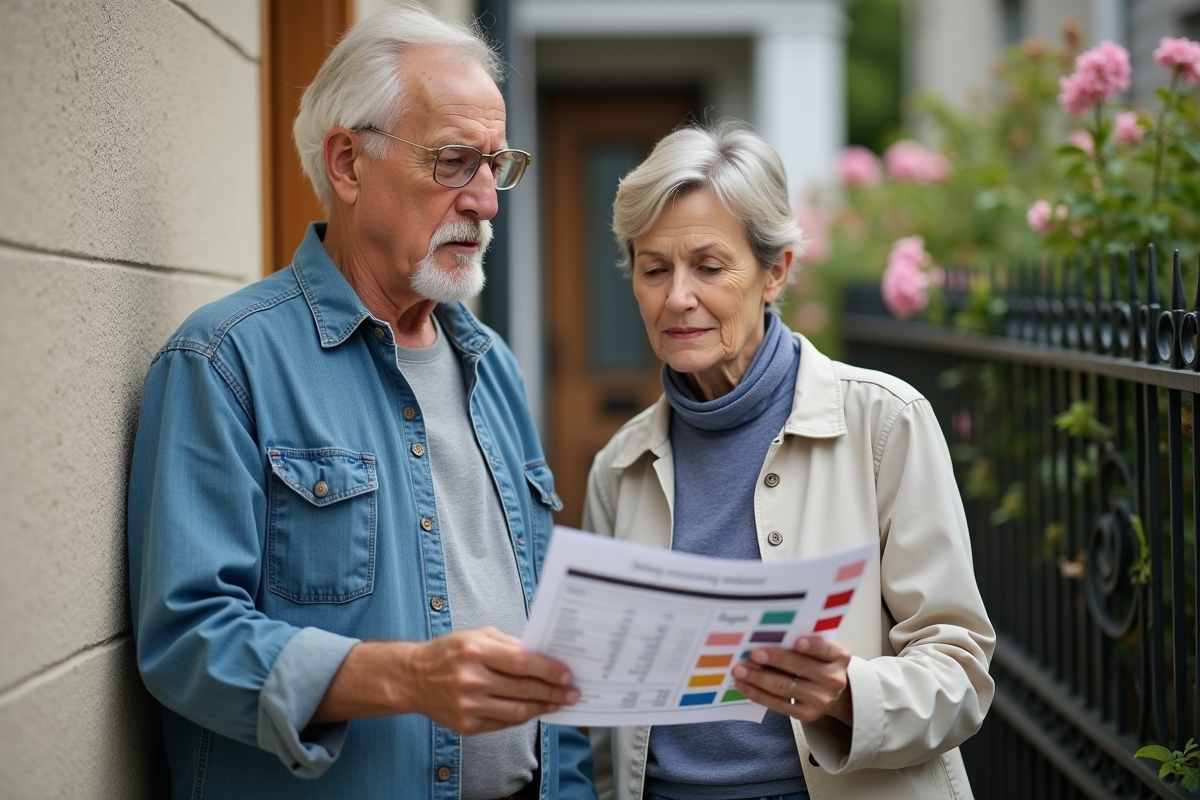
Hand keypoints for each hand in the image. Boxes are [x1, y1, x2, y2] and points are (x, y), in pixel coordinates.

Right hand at [397, 627, 579, 734]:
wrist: (413, 678)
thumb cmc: (448, 653)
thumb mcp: (476, 636)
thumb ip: (509, 644)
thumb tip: (542, 654)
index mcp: (475, 651)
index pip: (520, 662)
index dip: (547, 669)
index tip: (566, 674)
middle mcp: (471, 679)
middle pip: (522, 688)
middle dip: (553, 691)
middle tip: (572, 692)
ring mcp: (468, 705)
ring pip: (517, 710)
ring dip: (543, 707)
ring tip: (559, 703)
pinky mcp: (466, 724)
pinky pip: (503, 723)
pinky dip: (523, 716)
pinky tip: (535, 709)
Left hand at [730, 636, 852, 724]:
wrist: (831, 693)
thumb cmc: (817, 662)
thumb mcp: (819, 650)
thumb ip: (801, 643)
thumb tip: (765, 637)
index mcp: (839, 657)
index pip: (825, 649)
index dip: (811, 646)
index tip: (796, 641)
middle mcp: (834, 679)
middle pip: (800, 667)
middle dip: (775, 659)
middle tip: (753, 654)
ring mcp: (821, 700)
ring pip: (785, 687)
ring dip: (759, 678)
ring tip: (740, 670)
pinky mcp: (807, 715)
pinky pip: (778, 704)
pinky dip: (758, 694)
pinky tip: (744, 685)